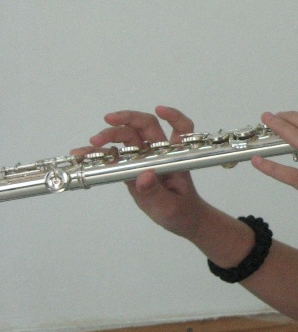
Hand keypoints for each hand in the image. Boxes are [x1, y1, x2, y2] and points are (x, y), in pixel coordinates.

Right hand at [77, 106, 206, 237]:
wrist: (180, 220)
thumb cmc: (181, 211)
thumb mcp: (169, 206)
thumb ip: (155, 192)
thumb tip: (144, 176)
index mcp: (175, 157)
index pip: (181, 130)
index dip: (174, 117)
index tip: (159, 110)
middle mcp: (160, 153)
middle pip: (146, 127)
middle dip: (128, 120)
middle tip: (108, 120)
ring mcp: (144, 159)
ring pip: (128, 137)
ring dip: (110, 134)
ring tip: (92, 142)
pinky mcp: (131, 168)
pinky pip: (114, 156)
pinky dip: (98, 153)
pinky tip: (82, 154)